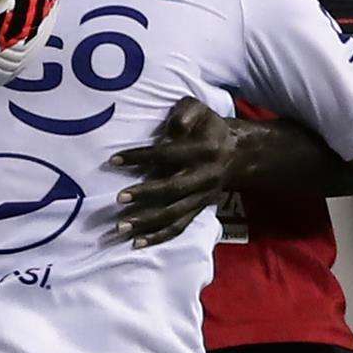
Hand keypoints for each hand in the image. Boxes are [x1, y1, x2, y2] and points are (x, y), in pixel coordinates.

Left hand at [108, 97, 234, 247]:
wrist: (238, 153)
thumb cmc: (208, 127)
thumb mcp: (200, 109)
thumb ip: (186, 112)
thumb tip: (174, 127)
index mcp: (204, 150)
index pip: (168, 155)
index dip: (141, 157)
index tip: (114, 160)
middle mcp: (205, 176)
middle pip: (173, 189)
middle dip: (145, 195)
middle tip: (118, 198)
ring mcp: (203, 197)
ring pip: (175, 214)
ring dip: (147, 223)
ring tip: (121, 227)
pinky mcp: (199, 210)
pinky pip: (180, 227)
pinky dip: (159, 237)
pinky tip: (137, 243)